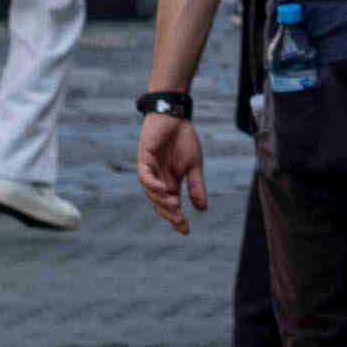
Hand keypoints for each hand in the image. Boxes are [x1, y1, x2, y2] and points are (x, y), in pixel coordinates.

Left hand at [136, 97, 210, 230]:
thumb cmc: (182, 139)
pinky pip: (145, 176)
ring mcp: (149, 170)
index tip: (186, 230)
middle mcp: (157, 179)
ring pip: (151, 192)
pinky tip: (163, 189)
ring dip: (161, 200)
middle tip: (180, 222)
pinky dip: (153, 185)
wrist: (175, 116)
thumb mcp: (194, 166)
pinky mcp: (144, 159)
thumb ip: (196, 187)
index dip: (177, 218)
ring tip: (174, 206)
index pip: (171, 205)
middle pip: (159, 202)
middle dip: (169, 214)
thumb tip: (202, 209)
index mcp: (169, 182)